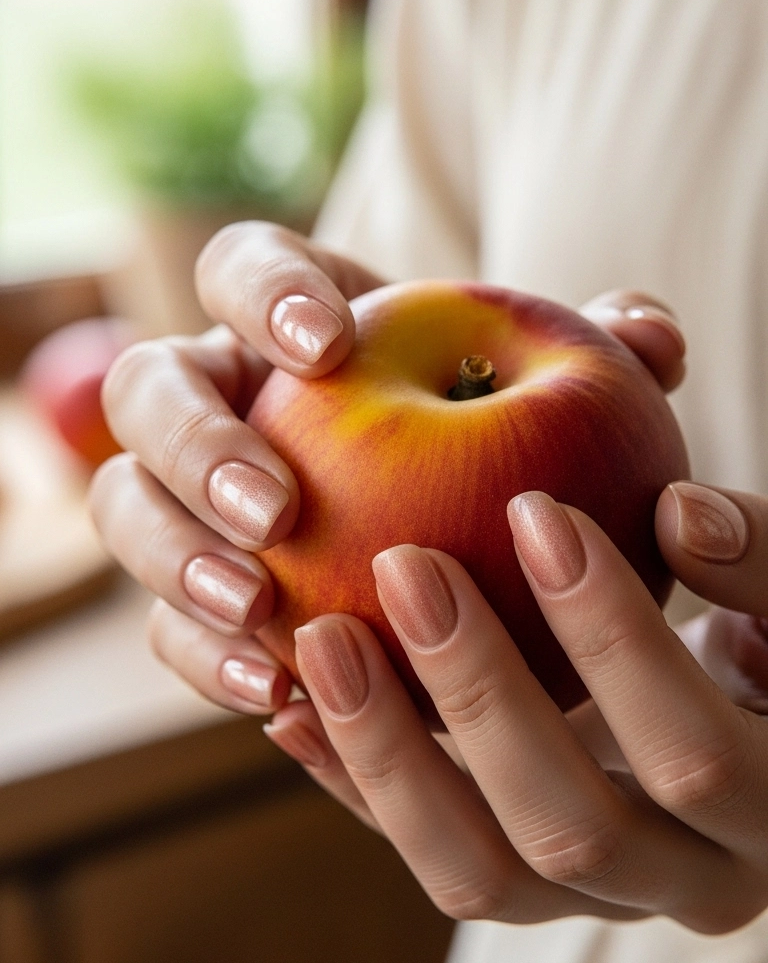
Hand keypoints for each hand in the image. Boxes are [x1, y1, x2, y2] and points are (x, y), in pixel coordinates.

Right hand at [89, 225, 684, 716]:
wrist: (459, 543)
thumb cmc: (506, 445)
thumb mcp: (554, 397)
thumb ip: (598, 361)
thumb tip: (654, 340)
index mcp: (286, 320)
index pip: (241, 266)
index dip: (264, 293)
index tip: (326, 347)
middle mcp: (219, 400)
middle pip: (150, 389)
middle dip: (196, 443)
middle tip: (276, 507)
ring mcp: (187, 500)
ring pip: (129, 508)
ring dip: (176, 557)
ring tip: (258, 609)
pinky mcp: (191, 598)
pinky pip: (167, 626)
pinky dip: (207, 659)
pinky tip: (277, 697)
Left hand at [267, 483, 767, 932]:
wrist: (762, 731)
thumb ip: (764, 561)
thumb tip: (677, 514)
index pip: (690, 753)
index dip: (613, 639)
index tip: (534, 511)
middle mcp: (694, 886)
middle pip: (570, 830)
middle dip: (476, 694)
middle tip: (403, 567)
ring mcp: (600, 902)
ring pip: (479, 875)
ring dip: (387, 756)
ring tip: (318, 638)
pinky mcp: (528, 891)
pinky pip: (431, 858)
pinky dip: (358, 786)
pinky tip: (291, 708)